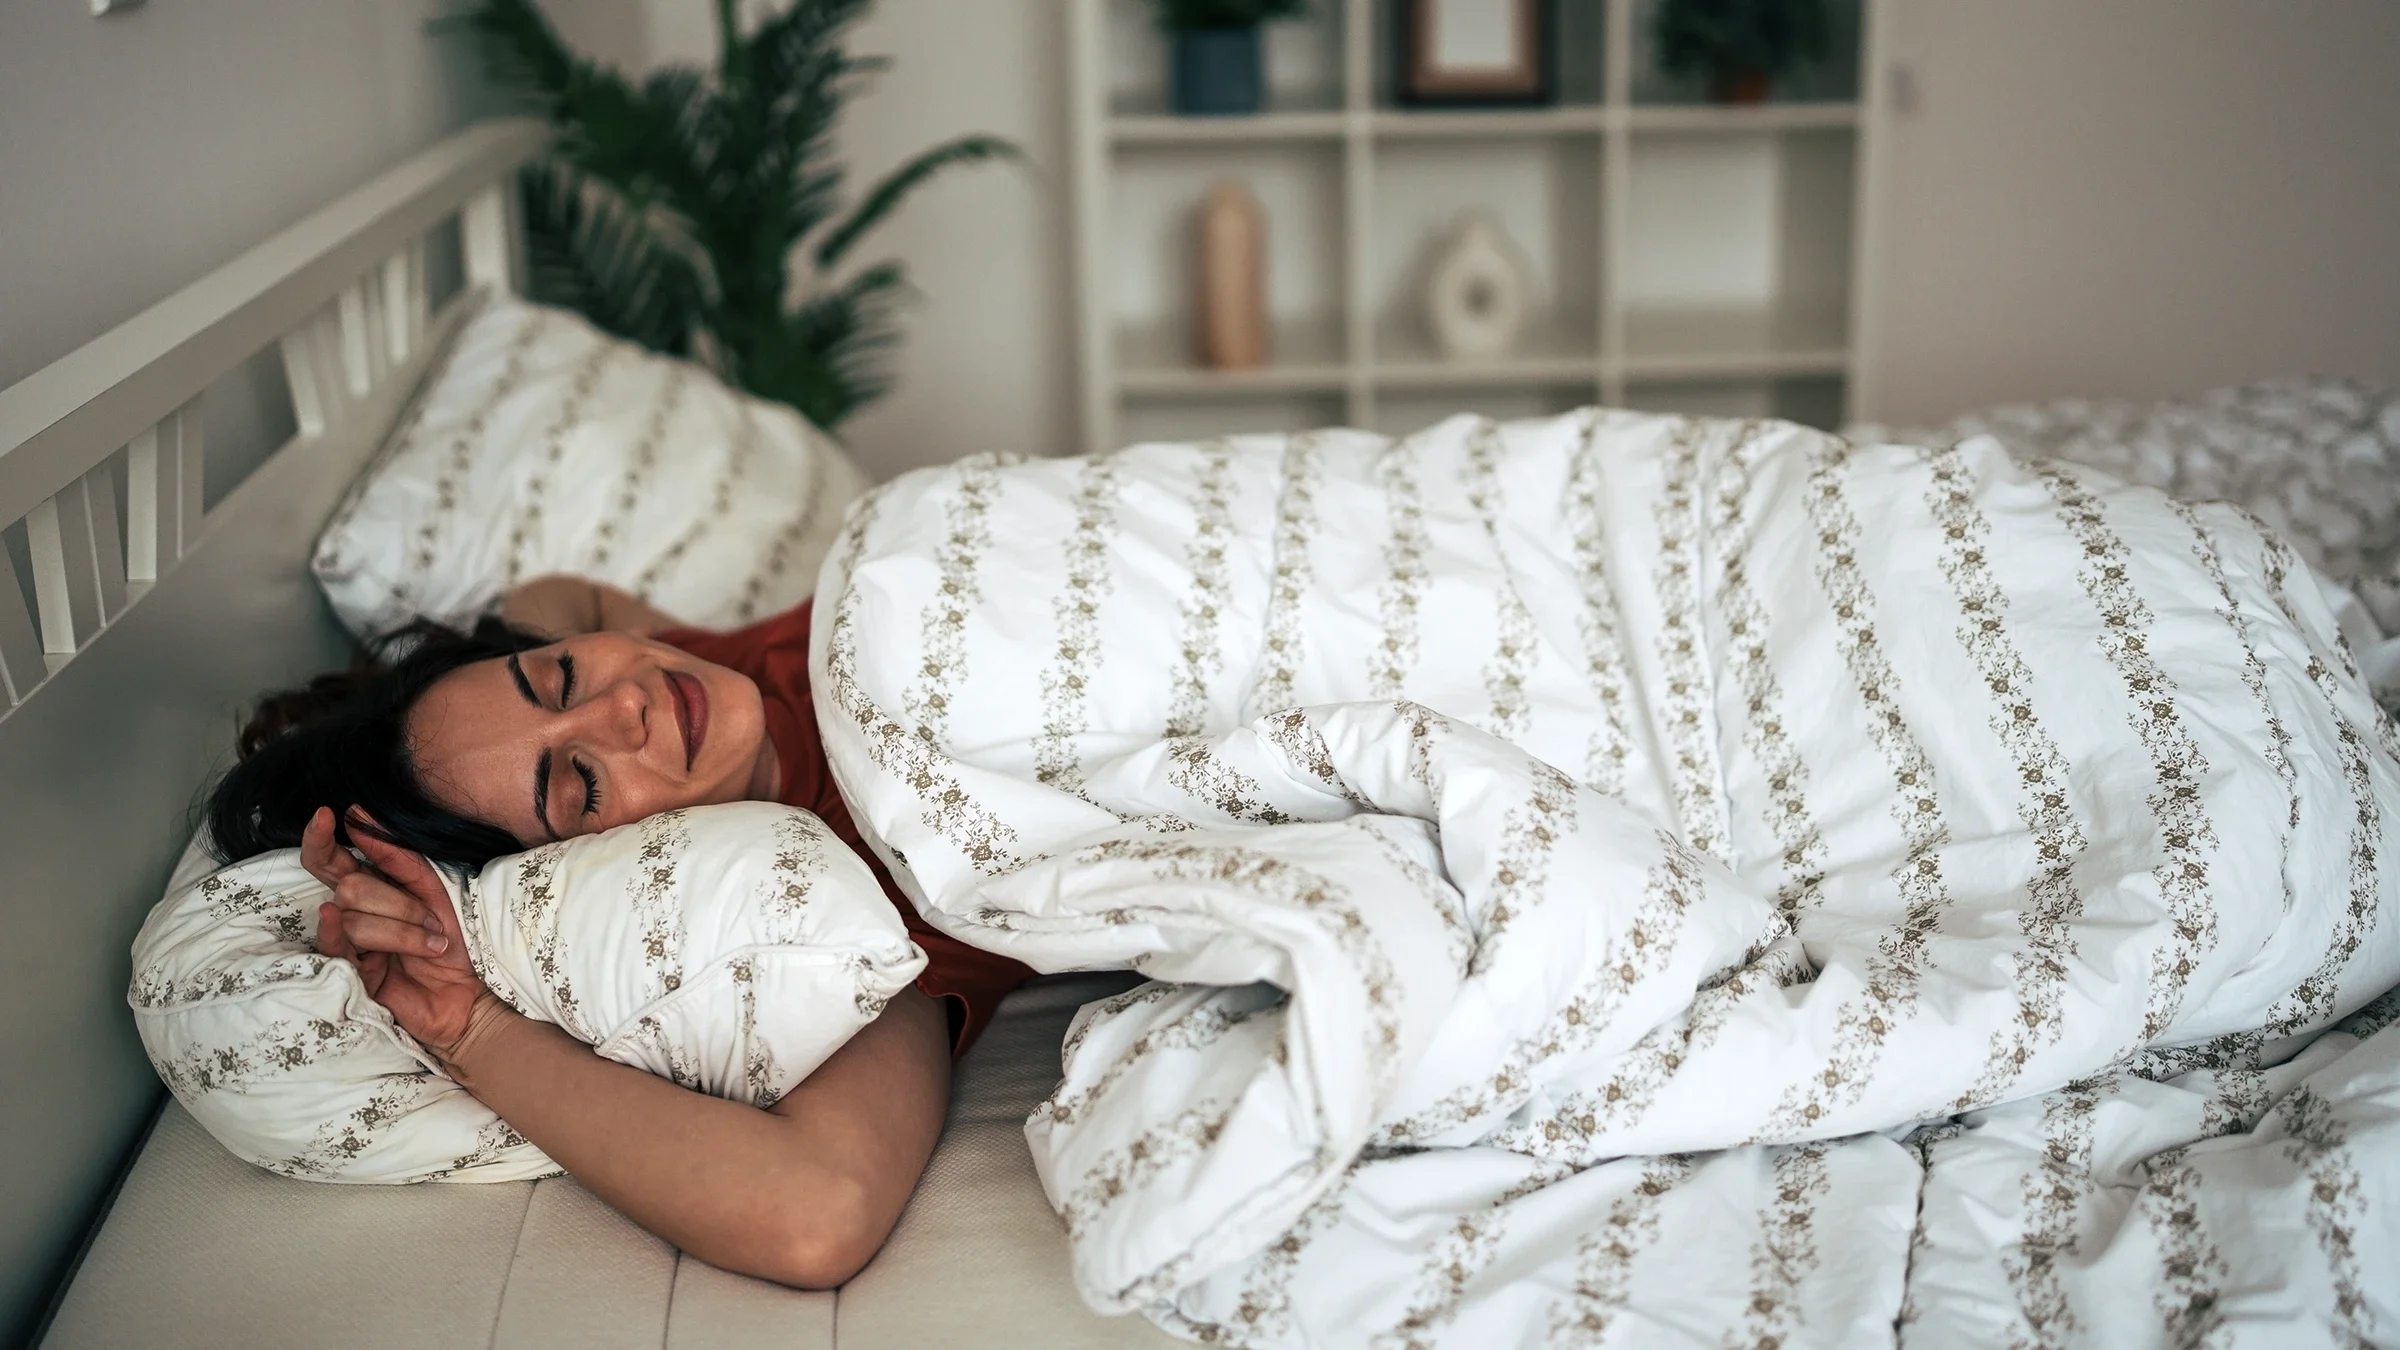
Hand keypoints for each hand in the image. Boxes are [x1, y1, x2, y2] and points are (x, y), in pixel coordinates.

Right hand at [301, 806, 492, 1061]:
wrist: (472, 991)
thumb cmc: (454, 939)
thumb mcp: (434, 889)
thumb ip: (399, 856)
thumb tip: (358, 815)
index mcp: (370, 889)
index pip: (329, 861)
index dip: (320, 839)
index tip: (326, 815)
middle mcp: (352, 914)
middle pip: (350, 887)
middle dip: (398, 902)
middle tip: (434, 921)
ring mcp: (348, 945)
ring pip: (351, 918)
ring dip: (402, 931)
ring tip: (432, 946)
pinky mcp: (349, 976)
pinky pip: (335, 948)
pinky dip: (335, 932)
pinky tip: (333, 919)